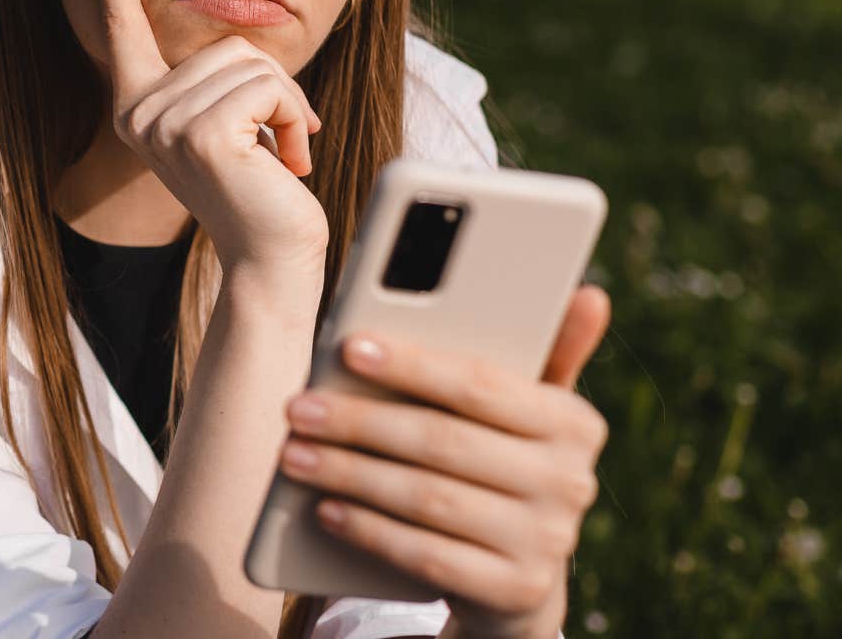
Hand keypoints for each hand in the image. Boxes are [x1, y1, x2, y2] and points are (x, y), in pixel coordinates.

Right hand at [88, 0, 327, 278]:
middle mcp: (138, 113)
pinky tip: (286, 163)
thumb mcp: (231, 123)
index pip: (123, 26)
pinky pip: (267, 88)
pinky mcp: (200, 134)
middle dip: (272, 86)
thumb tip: (243, 53)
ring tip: (279, 156)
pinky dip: (292, 119)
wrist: (271, 257)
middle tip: (277, 142)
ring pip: (251, 64)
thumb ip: (220, 82)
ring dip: (286, 106)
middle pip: (226, 44)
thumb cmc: (260, 192)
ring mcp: (164, 124)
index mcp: (138, 106)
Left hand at [277, 285, 612, 638]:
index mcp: (574, 422)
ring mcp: (548, 542)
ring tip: (295, 454)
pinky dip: (370, 531)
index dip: (412, 364)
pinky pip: (428, 556)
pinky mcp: (517, 591)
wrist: (517, 577)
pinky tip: (325, 509)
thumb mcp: (524, 414)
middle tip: (298, 409)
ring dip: (351, 474)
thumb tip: (589, 293)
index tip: (348, 346)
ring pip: (429, 498)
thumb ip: (539, 353)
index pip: (482, 384)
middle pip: (443, 441)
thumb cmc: (502, 466)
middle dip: (360, 422)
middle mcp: (571, 482)